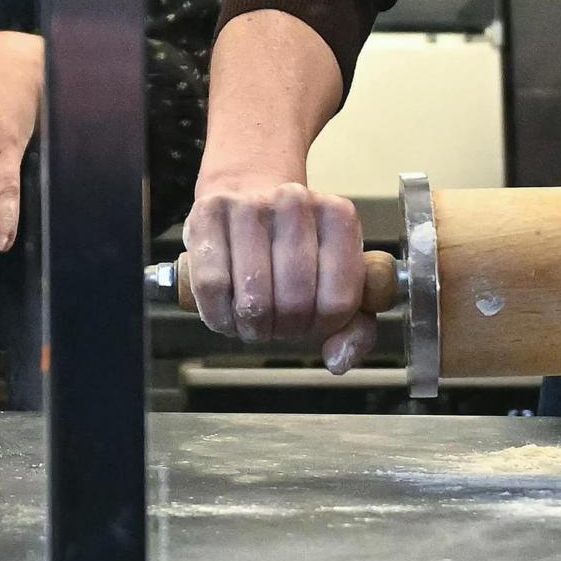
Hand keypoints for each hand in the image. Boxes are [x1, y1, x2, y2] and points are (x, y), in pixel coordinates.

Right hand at [183, 169, 376, 373]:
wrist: (247, 200)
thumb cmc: (294, 254)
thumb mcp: (336, 284)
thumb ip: (354, 330)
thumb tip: (338, 360)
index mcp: (338, 216)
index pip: (338, 301)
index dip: (323, 328)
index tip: (312, 323)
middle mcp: (295, 201)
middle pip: (295, 301)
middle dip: (285, 329)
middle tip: (278, 325)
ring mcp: (248, 204)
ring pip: (253, 298)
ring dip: (252, 327)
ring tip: (252, 322)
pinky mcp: (206, 214)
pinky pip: (212, 285)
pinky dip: (219, 316)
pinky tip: (226, 315)